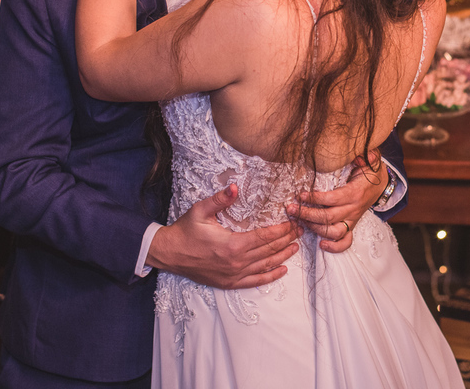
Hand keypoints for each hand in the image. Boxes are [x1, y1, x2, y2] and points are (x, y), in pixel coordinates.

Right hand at [147, 184, 299, 288]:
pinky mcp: (229, 283)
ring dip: (283, 256)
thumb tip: (234, 187)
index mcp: (232, 245)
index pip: (265, 237)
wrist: (169, 254)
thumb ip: (220, 199)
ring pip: (265, 265)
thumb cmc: (185, 231)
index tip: (294, 221)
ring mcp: (233, 275)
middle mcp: (236, 262)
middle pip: (269, 250)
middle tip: (301, 230)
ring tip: (296, 247)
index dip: (282, 229)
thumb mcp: (200, 211)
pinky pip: (255, 281)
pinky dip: (270, 276)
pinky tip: (282, 270)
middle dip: (287, 239)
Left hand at [286, 151, 385, 253]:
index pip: (332, 199)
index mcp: (355, 193)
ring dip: (315, 228)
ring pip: (333, 232)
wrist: (381, 184)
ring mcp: (352, 220)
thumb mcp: (371, 161)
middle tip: (291, 209)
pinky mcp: (352, 226)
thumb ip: (367, 157)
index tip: (301, 194)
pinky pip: (346, 242)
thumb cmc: (370, 172)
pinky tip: (321, 244)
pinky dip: (334, 247)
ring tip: (300, 221)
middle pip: (328, 217)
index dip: (315, 199)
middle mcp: (353, 209)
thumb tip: (360, 156)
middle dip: (307, 214)